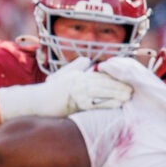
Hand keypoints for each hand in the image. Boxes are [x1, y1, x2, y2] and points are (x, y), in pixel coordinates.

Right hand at [0, 57, 133, 121]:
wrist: (33, 103)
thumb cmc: (47, 93)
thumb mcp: (61, 76)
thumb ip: (75, 67)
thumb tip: (88, 61)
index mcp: (77, 74)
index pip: (100, 74)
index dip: (114, 76)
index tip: (125, 79)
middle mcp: (78, 81)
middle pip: (103, 82)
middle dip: (119, 85)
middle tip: (132, 89)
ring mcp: (77, 92)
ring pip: (102, 91)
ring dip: (116, 93)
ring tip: (128, 97)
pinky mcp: (75, 104)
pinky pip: (95, 103)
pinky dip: (107, 103)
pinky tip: (117, 105)